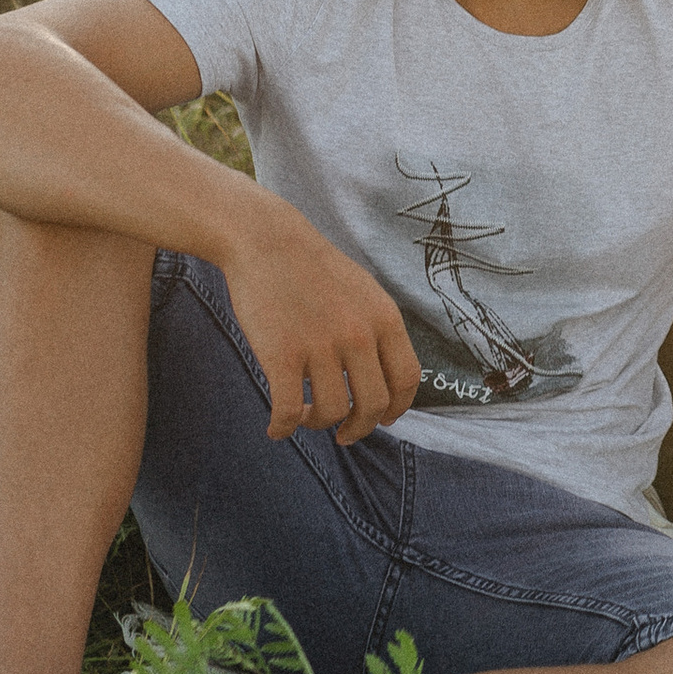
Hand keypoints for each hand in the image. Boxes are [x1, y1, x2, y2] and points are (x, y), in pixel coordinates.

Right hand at [224, 201, 421, 444]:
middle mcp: (359, 335)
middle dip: (359, 427)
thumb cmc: (311, 267)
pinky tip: (276, 429)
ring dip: (318, 423)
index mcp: (384, 318)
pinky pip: (287, 410)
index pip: (407, 379)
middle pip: (373, 404)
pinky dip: (282, 428)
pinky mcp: (282, 355)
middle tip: (344, 433)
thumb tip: (385, 373)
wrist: (265, 240)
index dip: (397, 407)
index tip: (383, 419)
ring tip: (304, 417)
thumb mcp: (363, 290)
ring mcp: (321, 346)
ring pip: (331, 411)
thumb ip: (377, 329)